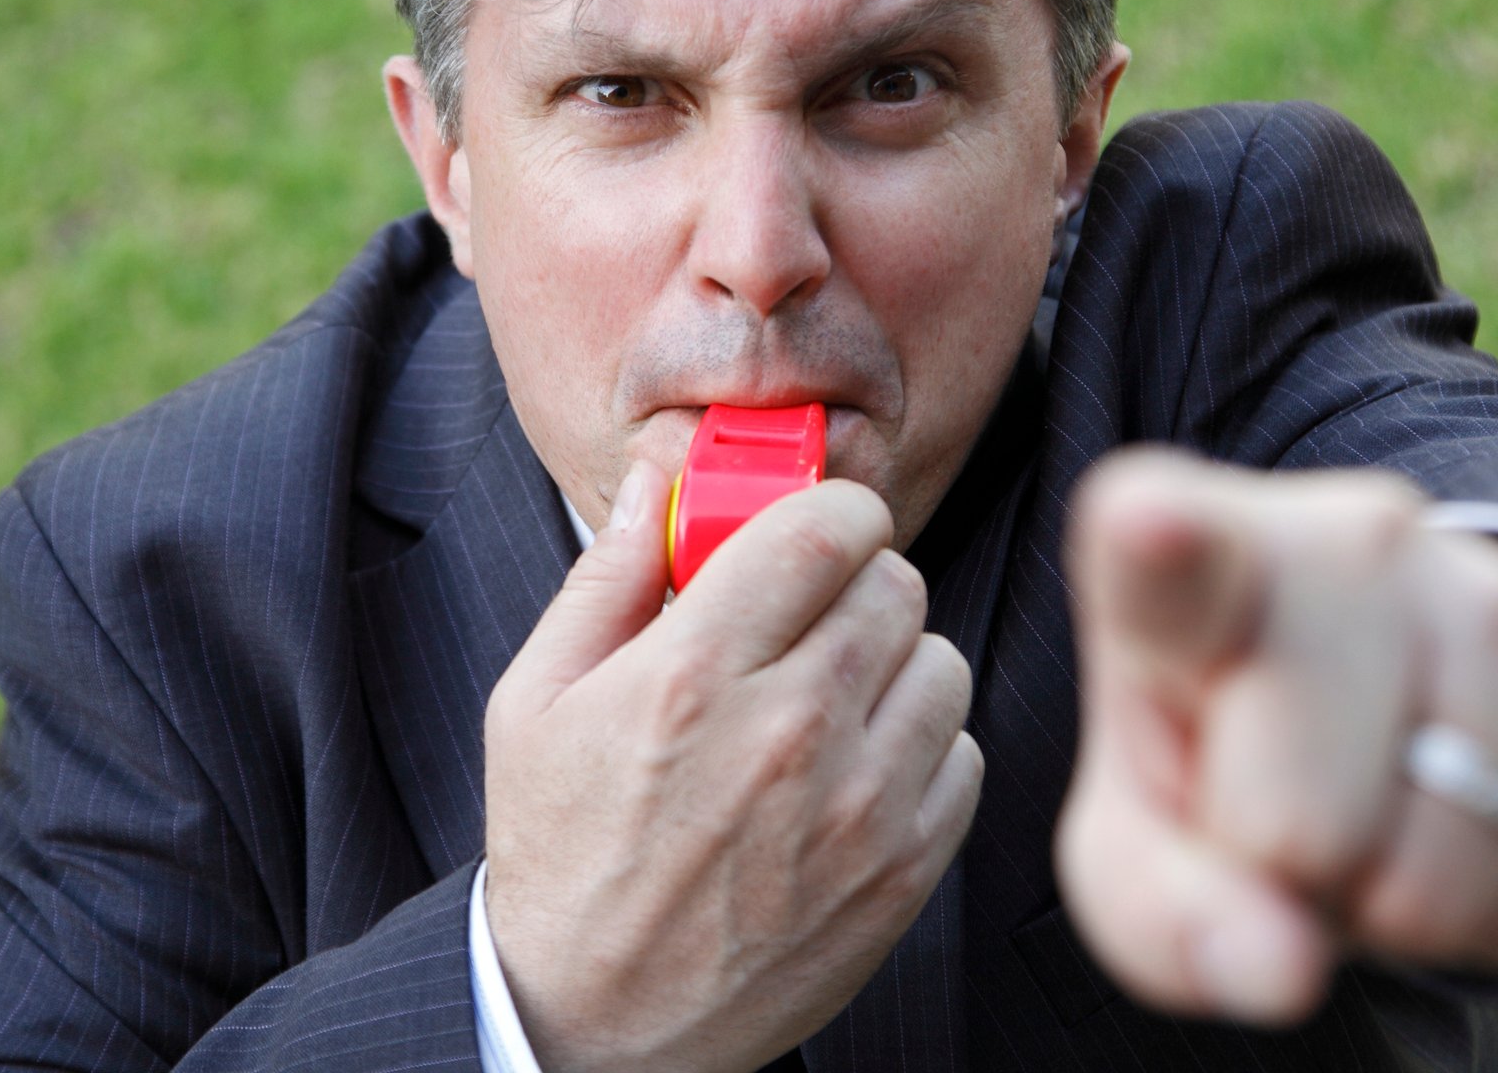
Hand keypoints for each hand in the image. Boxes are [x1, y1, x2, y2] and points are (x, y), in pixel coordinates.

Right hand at [482, 460, 983, 1072]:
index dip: (831, 513)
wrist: (594, 1022)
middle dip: (855, 583)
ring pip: (941, 660)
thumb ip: (610, 576)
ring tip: (833, 698)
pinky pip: (963, 752)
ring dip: (894, 664)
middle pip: (894, 583)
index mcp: (691, 674)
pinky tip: (857, 768)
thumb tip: (661, 478)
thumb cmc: (563, 853)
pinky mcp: (902, 869)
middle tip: (811, 618)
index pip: (825, 528)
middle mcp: (787, 730)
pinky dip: (922, 748)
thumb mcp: (534, 701)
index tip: (816, 532)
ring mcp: (857, 806)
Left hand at [1054, 448, 1497, 1023]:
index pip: (1176, 560)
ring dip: (1397, 901)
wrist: (1423, 703)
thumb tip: (1276, 964)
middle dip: (1289, 869)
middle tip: (1293, 809)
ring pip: (1432, 882)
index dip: (1156, 547)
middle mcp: (1355, 546)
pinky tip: (1467, 831)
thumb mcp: (1147, 840)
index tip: (1148, 524)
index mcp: (1206, 564)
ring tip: (1378, 812)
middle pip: (1298, 823)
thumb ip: (1162, 906)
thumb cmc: (1237, 767)